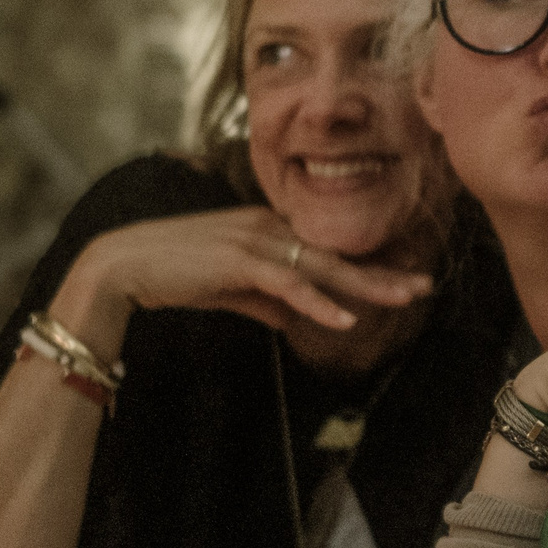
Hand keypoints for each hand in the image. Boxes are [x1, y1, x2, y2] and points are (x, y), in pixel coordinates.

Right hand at [48, 206, 431, 362]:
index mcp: (268, 229)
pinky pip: (289, 283)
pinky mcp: (239, 259)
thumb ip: (266, 300)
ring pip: (322, 266)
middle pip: (336, 255)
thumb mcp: (231, 288)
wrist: (124, 264)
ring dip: (364, 286)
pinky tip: (346, 320)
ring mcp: (255, 240)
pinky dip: (319, 302)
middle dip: (382, 272)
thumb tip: (296, 318)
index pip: (327, 251)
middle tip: (423, 286)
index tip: (403, 280)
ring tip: (402, 300)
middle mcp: (268, 227)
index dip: (366, 268)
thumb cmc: (175, 273)